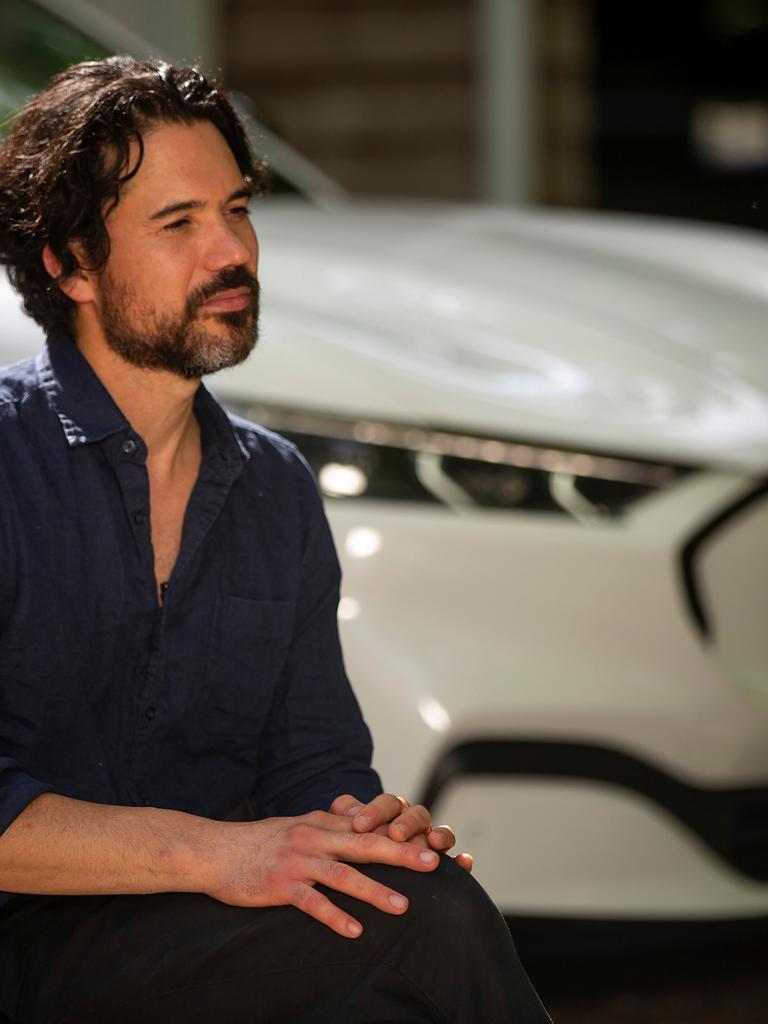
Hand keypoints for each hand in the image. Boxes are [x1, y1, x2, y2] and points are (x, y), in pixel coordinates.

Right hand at [201, 810, 439, 938]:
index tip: (431, 842)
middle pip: (365, 845)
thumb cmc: (261, 840)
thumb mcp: (299, 823)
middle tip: (433, 864)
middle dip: (401, 854)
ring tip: (403, 906)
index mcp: (322, 823)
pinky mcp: (281, 885)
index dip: (401, 834)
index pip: (369, 826)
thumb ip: (330, 823)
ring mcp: (298, 861)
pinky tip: (355, 932)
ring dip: (374, 890)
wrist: (216, 851)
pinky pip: (312, 903)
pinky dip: (334, 917)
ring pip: (343, 875)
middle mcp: (314, 837)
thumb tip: (360, 819)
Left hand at [329, 793, 473, 872]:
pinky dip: (462, 860)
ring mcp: (429, 843)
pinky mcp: (442, 865)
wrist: (361, 880)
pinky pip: (457, 861)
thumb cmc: (350, 852)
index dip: (374, 811)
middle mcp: (413, 825)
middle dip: (406, 823)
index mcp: (391, 814)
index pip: (387, 804)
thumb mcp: (343, 835)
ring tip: (432, 842)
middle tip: (394, 835)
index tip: (359, 825)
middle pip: (416, 814)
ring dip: (438, 834)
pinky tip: (465, 862)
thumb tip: (342, 805)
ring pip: (439, 832)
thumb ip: (344, 818)